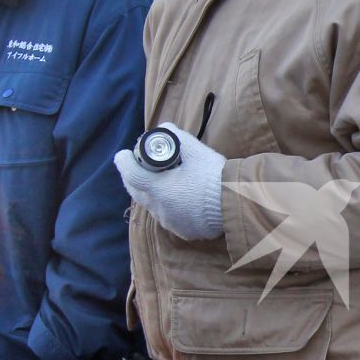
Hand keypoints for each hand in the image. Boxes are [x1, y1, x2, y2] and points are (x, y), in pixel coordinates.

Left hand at [114, 124, 226, 240]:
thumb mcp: (197, 151)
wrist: (236, 204)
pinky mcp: (182, 231)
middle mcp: (160, 208)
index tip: (122, 154)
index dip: (123, 163)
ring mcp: (170, 221)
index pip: (131, 175)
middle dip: (132, 177)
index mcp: (159, 189)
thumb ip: (177, 138)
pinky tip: (179, 198)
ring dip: (151, 192)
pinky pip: (168, 216)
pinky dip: (167, 205)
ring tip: (161, 181)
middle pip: (136, 192)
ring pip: (152, 205)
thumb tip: (164, 128)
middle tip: (137, 166)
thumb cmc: (214, 177)